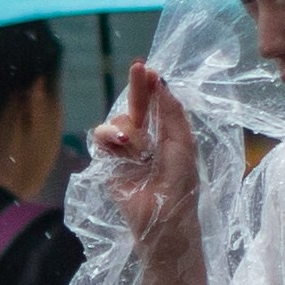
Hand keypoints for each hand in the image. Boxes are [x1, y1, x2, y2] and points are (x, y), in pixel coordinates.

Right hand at [88, 62, 203, 264]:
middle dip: (137, 87)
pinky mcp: (108, 162)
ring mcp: (125, 150)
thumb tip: (162, 84)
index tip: (149, 69)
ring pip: (117, 121)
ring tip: (130, 142)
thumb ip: (171, 114)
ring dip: (124, 126)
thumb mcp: (182, 144)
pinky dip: (108, 136)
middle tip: (138, 67)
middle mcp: (145, 139)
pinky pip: (101, 138)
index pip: (157, 105)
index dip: (152, 87)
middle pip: (136, 106)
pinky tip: (119, 144)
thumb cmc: (180, 184)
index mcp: (166, 134)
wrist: (162, 217)